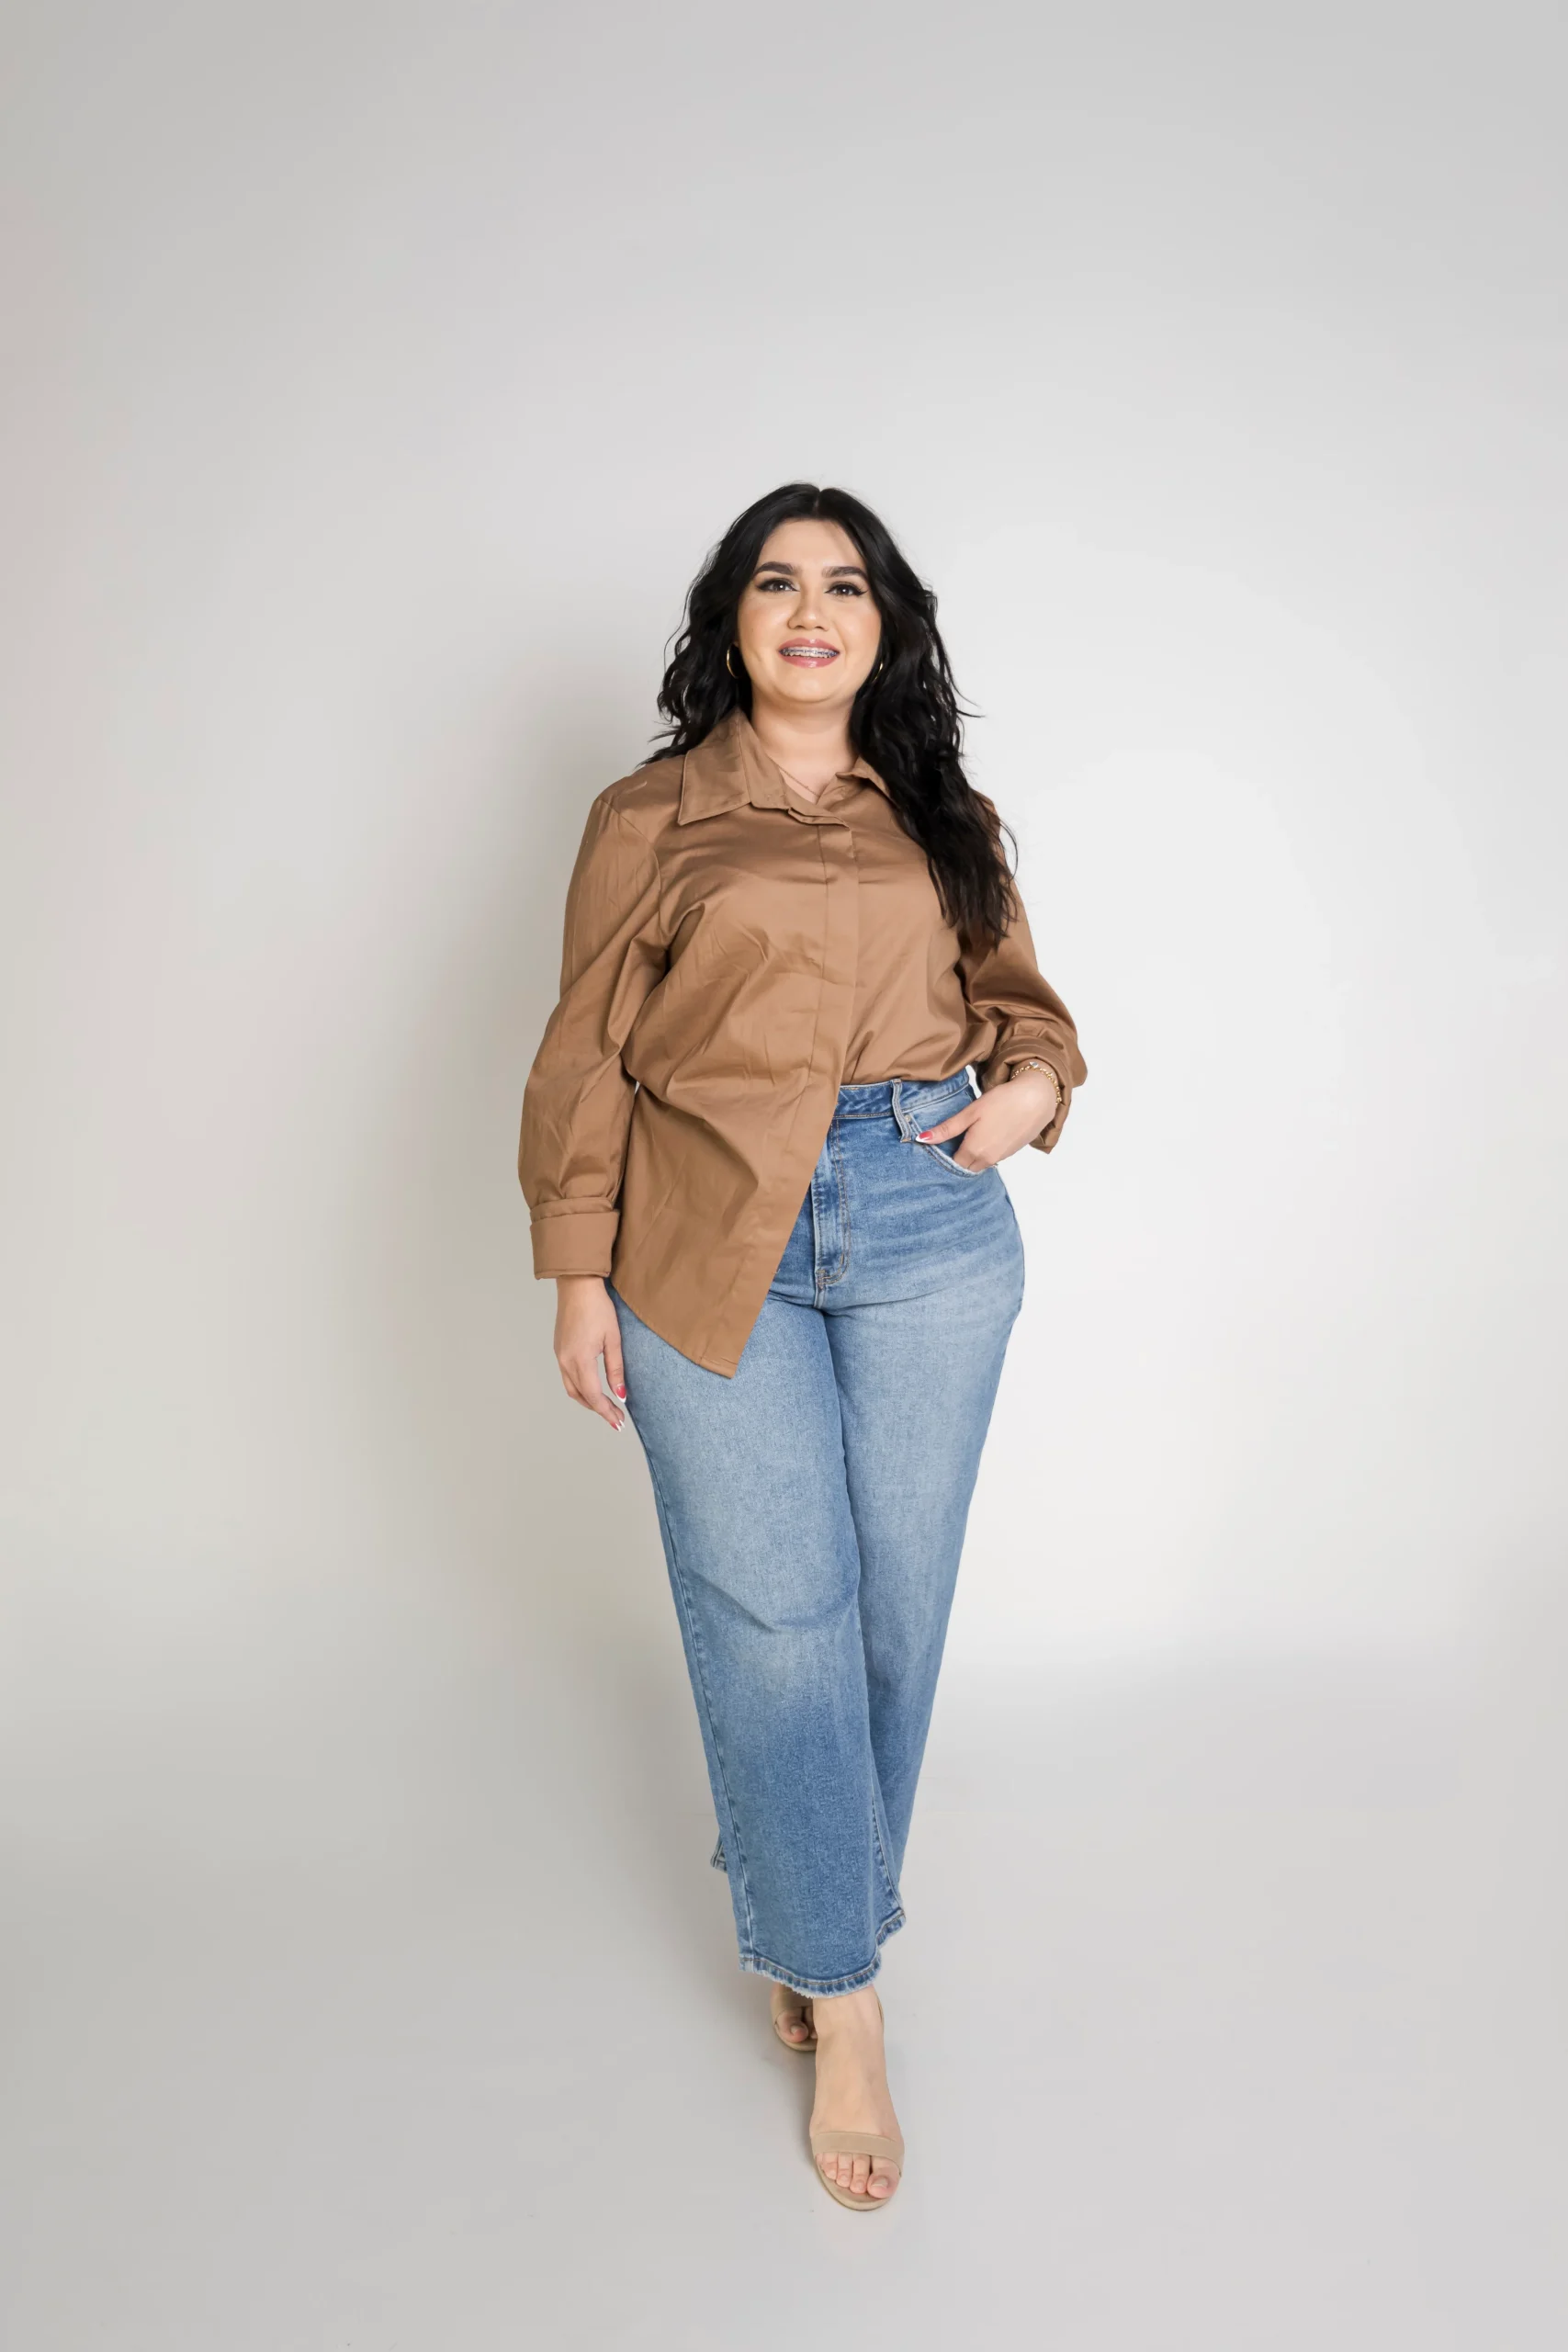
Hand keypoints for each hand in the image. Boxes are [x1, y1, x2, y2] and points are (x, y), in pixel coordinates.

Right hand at [552, 1275, 627, 1431]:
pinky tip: (592, 1389)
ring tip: (605, 1408)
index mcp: (579, 1359)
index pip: (593, 1395)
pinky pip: (567, 1377)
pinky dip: (580, 1389)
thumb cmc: (598, 1308)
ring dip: (587, 1401)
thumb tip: (621, 1394)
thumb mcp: (613, 1339)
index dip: (607, 1411)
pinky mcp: (559, 1349)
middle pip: (580, 1396)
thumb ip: (616, 1370)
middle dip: (598, 1410)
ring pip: (571, 1389)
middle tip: (616, 1419)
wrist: (577, 1286)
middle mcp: (565, 1360)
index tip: (619, 1422)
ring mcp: (559, 1355)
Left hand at [916, 1069, 1059, 1170]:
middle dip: (957, 1159)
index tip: (938, 1147)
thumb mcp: (970, 1112)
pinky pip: (993, 1158)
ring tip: (968, 1137)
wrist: (1037, 1099)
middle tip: (951, 1142)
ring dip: (972, 1156)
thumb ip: (947, 1129)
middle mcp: (987, 1160)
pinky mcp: (1012, 1153)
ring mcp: (1001, 1158)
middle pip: (966, 1167)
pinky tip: (988, 1134)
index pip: (952, 1164)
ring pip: (979, 1164)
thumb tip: (921, 1140)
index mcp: (974, 1151)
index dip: (944, 1157)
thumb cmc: (1002, 1102)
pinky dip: (986, 1151)